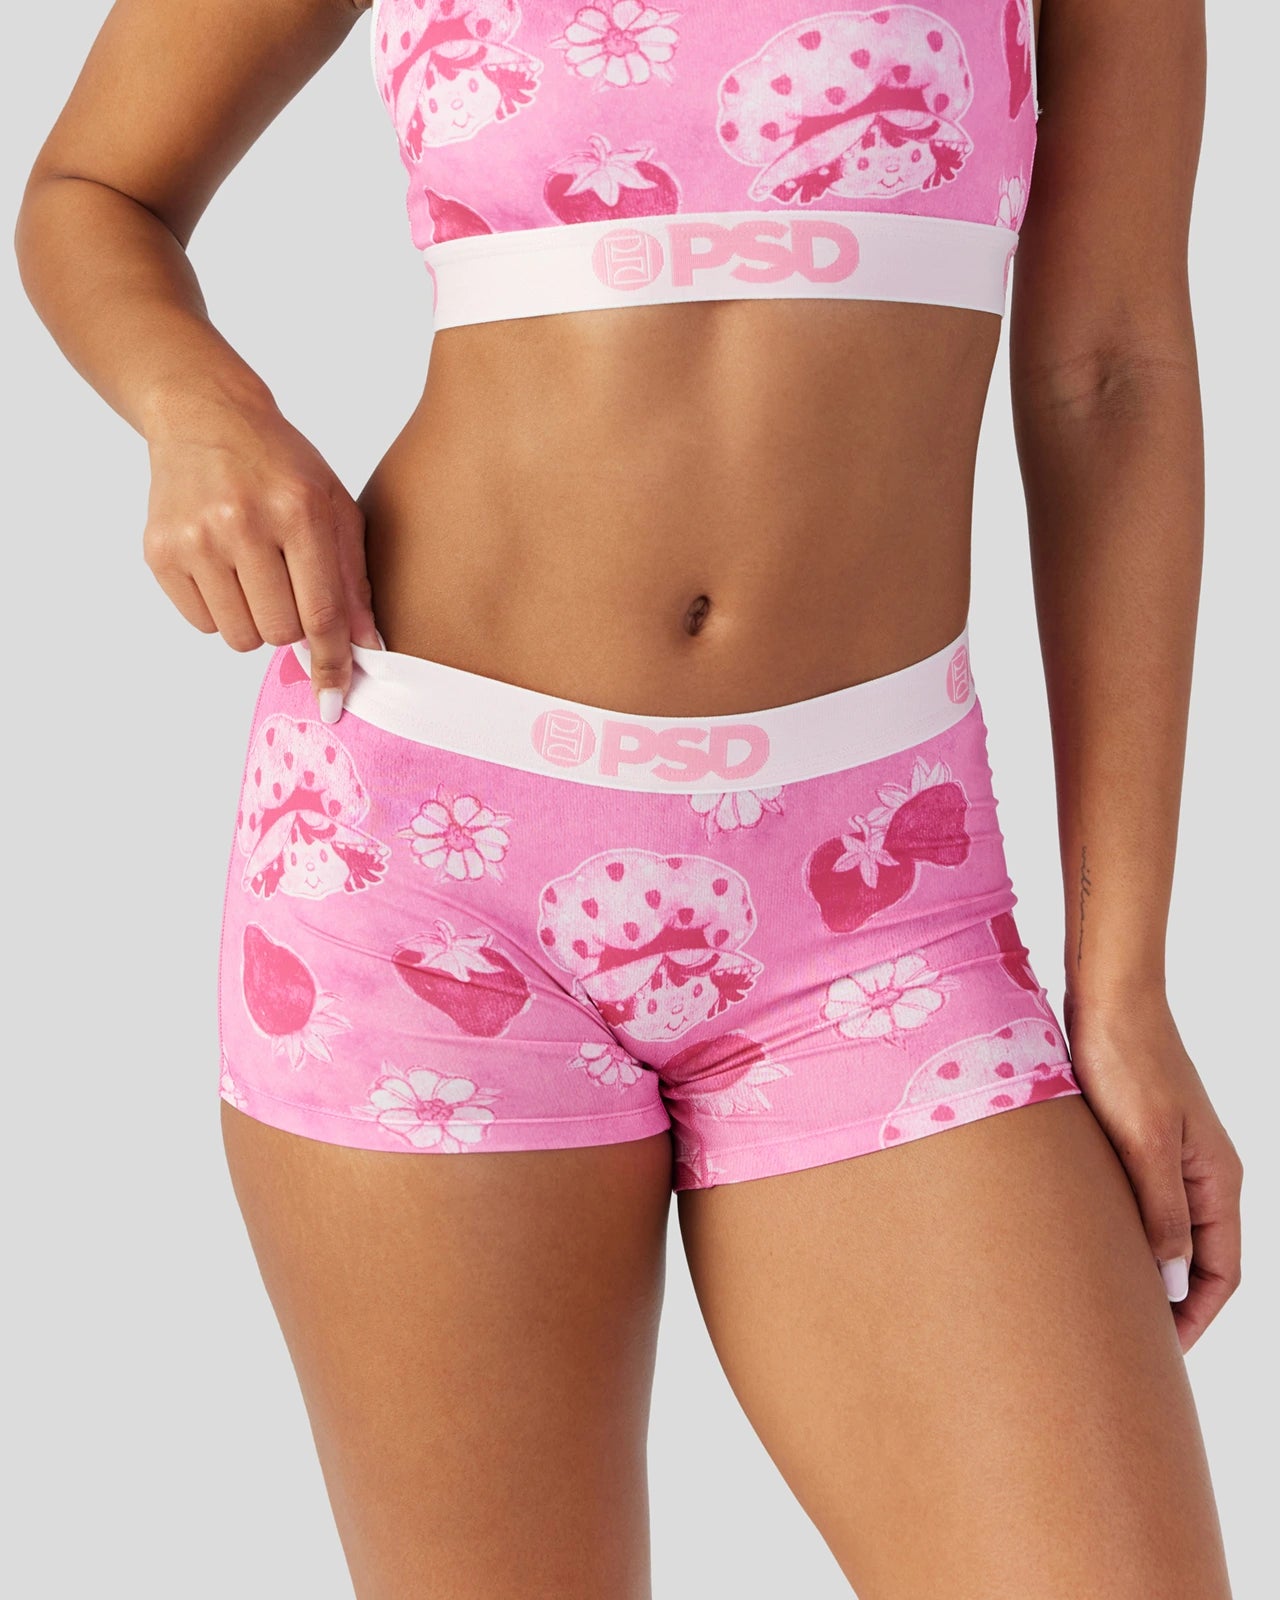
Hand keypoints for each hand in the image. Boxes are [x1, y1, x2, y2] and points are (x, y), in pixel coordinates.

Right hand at [142, 386, 379, 719]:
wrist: (204, 416)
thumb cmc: (281, 466)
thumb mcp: (333, 507)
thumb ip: (353, 580)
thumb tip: (368, 649)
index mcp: (298, 509)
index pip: (321, 611)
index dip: (332, 663)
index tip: (334, 702)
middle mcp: (242, 523)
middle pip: (279, 632)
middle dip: (292, 626)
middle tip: (288, 587)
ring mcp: (195, 538)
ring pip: (239, 637)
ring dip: (255, 622)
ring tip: (256, 576)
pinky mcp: (160, 551)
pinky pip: (203, 623)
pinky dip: (221, 610)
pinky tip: (223, 568)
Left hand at [1063, 990, 1241, 1351]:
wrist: (1108, 996)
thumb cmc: (1125, 1061)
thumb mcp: (1143, 1142)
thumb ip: (1161, 1211)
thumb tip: (1173, 1281)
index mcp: (1216, 1178)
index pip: (1222, 1270)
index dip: (1196, 1318)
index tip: (1161, 1355)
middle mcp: (1202, 1172)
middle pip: (1198, 1259)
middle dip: (1171, 1305)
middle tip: (1126, 1341)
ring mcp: (1172, 1155)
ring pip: (1168, 1231)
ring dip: (1146, 1270)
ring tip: (1104, 1304)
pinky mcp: (1140, 1138)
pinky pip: (1144, 1202)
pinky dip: (1128, 1233)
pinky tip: (1090, 1246)